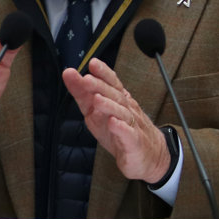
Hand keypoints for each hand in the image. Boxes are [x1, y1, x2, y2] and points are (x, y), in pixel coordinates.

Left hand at [62, 58, 168, 183]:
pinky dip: (121, 128)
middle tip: (87, 79)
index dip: (103, 73)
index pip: (112, 83)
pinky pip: (128, 134)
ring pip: (121, 113)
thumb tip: (69, 74)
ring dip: (109, 105)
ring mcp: (132, 125)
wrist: (149, 156)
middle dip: (100, 86)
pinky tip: (114, 123)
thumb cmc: (119, 131)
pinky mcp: (133, 143)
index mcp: (118, 100)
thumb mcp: (95, 112)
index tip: (92, 63)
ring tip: (97, 99)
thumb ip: (82, 94)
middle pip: (114, 95)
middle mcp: (126, 109)